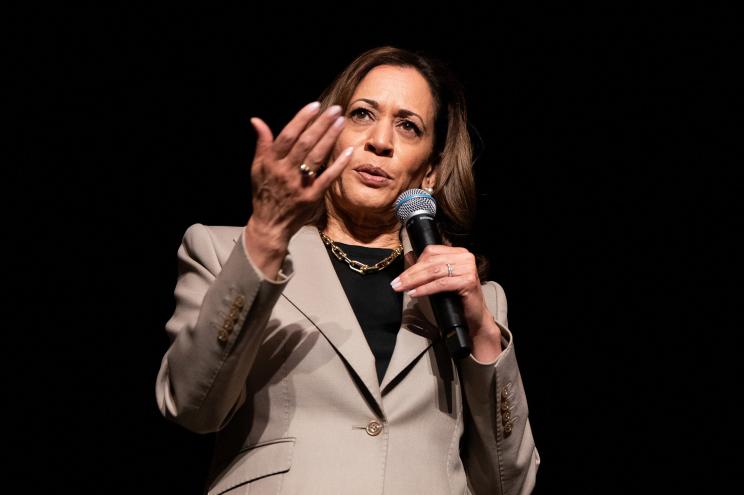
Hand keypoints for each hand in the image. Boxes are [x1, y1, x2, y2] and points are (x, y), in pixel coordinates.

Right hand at [245, 102, 353, 276]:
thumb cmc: (264, 193)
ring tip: (341, 122)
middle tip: (335, 109)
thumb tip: (257, 120)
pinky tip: (349, 150)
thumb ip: (262, 144)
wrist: (269, 225)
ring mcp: (299, 185)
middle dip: (321, 124)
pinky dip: (338, 164)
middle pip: (305, 143)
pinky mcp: (312, 197)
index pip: (288, 136)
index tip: (315, 105)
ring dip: (330, 138)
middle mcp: (285, 172)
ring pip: (317, 157)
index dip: (301, 119)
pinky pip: (327, 177)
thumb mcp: (257, 168)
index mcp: (271, 163)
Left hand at [391, 245, 501, 360]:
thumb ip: (426, 267)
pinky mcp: (469, 281)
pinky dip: (425, 288)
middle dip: (411, 274)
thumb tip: (408, 255)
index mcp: (459, 252)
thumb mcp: (440, 279)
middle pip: (431, 262)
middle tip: (396, 283)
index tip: (401, 276)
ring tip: (402, 288)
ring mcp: (468, 268)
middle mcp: (465, 257)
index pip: (431, 251)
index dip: (414, 263)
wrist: (474, 317)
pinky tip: (414, 293)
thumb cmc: (457, 299)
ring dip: (415, 281)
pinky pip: (441, 283)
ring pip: (434, 272)